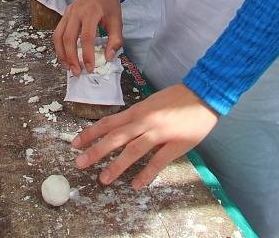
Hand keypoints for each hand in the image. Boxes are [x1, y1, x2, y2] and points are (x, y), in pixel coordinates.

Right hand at [53, 0, 121, 75]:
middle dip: (71, 58)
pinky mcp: (64, 15)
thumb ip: (115, 39)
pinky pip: (57, 32)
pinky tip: (65, 56)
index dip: (87, 55)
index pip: (86, 37)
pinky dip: (59, 46)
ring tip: (68, 67)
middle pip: (68, 38)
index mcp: (91, 12)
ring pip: (58, 35)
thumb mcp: (117, 20)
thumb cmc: (110, 4)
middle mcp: (76, 12)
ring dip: (61, 54)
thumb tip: (108, 58)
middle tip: (77, 72)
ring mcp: (68, 13)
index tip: (90, 68)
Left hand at [72, 84, 218, 188]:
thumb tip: (120, 130)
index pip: (109, 122)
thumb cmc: (177, 98)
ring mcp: (159, 132)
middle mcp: (145, 120)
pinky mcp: (175, 143)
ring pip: (133, 150)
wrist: (203, 94)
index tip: (75, 143)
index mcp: (138, 110)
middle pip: (115, 136)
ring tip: (103, 178)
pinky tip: (136, 184)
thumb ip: (137, 117)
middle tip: (79, 162)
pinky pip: (157, 161)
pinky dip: (145, 174)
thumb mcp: (152, 103)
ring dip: (116, 165)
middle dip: (95, 150)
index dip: (90, 133)